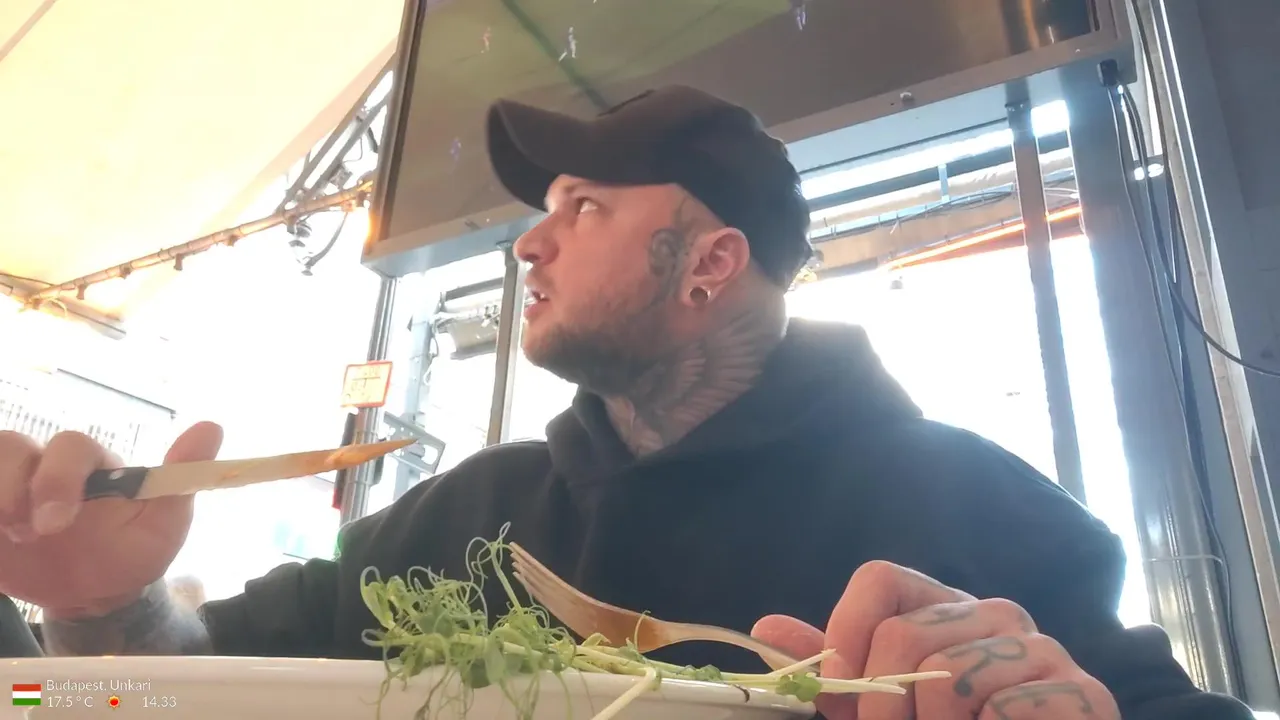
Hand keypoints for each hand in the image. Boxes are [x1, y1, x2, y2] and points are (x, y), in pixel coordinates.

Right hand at [0, 422, 222, 617]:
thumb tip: (211, 427)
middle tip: (29, 532)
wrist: (93, 595)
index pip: (70, 446)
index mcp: (91, 466)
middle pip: (12, 446)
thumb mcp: (164, 523)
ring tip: (10, 537)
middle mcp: (45, 468)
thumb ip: (181, 478)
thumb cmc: (131, 553)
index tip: (57, 521)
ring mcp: (10, 488)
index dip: (58, 476)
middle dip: (14, 485)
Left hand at [753, 561, 1120, 719]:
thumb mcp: (884, 704)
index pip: (878, 578)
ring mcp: (1045, 649)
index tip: (838, 696)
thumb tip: (765, 628)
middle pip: (903, 634)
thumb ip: (835, 669)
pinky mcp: (1085, 693)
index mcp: (946, 608)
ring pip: (949, 677)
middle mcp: (998, 614)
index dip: (845, 634)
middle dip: (881, 707)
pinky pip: (1004, 708)